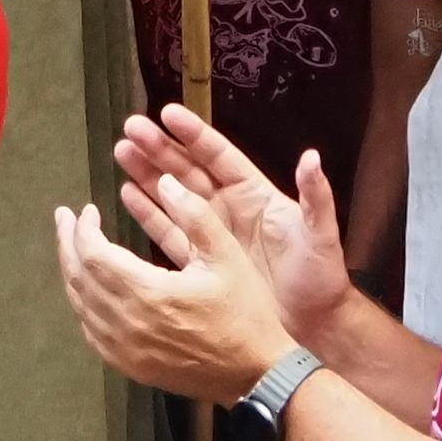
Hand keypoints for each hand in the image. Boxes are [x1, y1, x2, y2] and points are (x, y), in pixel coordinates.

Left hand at [50, 173, 292, 403]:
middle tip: (64, 219)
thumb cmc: (244, 314)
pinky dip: (83, 307)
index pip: (94, 255)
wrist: (257, 375)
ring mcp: (127, 351)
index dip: (83, 229)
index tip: (88, 210)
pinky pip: (93, 333)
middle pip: (79, 279)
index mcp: (148, 293)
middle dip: (68, 245)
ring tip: (72, 248)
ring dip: (73, 273)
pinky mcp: (132, 368)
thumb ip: (195, 215)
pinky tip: (89, 291)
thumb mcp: (227, 256)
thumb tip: (165, 182)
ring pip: (81, 307)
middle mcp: (128, 324)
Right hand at [114, 105, 345, 340]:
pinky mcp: (202, 262)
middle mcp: (229, 208)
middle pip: (188, 170)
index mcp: (254, 194)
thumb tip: (312, 157)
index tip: (166, 113)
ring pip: (173, 196)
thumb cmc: (320, 277)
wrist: (312, 327)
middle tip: (131, 128)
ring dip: (148, 174)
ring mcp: (212, 234)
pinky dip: (149, 213)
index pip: (218, 156)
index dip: (193, 134)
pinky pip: (170, 232)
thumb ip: (315, 197)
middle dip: (160, 148)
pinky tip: (127, 194)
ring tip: (121, 152)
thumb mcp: (319, 235)